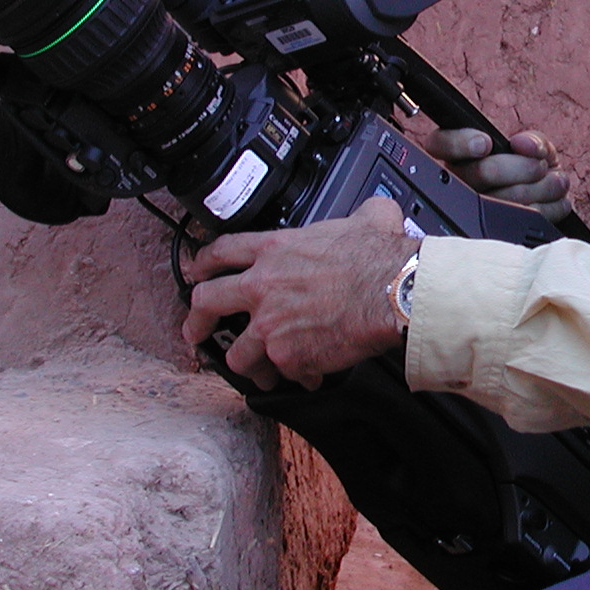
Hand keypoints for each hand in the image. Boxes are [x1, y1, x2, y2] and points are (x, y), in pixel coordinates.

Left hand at [181, 195, 414, 390]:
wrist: (393, 294)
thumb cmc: (380, 258)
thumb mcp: (368, 218)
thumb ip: (360, 214)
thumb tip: (374, 213)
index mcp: (274, 251)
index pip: (222, 252)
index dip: (204, 263)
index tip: (198, 273)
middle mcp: (262, 288)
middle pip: (206, 303)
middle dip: (196, 320)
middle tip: (196, 330)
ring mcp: (271, 326)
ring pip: (236, 354)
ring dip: (247, 362)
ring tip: (258, 368)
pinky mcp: (289, 357)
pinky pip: (282, 374)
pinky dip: (295, 376)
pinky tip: (308, 375)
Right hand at [426, 128, 571, 222]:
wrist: (543, 199)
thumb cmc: (529, 169)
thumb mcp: (530, 146)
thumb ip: (530, 140)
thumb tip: (525, 145)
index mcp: (459, 155)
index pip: (443, 144)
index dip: (462, 143)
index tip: (485, 143)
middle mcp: (460, 183)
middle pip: (483, 172)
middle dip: (522, 167)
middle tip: (540, 166)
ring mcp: (475, 211)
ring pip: (505, 199)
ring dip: (543, 187)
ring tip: (556, 181)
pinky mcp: (495, 234)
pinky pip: (522, 221)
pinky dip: (550, 208)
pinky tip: (555, 200)